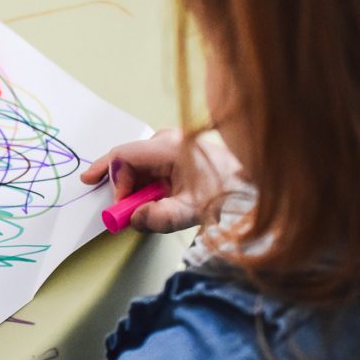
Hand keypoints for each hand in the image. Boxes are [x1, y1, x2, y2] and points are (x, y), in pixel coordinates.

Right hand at [80, 129, 241, 232]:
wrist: (249, 183)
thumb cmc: (225, 191)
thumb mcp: (191, 211)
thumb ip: (161, 218)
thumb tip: (134, 219)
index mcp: (168, 147)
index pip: (122, 156)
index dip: (110, 179)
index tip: (111, 201)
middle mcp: (165, 140)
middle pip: (126, 162)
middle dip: (122, 189)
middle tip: (127, 211)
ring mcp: (168, 144)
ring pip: (134, 167)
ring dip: (134, 189)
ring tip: (151, 206)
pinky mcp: (170, 152)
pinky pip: (145, 168)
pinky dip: (143, 186)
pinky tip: (155, 198)